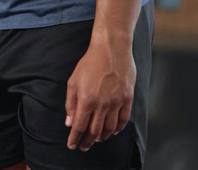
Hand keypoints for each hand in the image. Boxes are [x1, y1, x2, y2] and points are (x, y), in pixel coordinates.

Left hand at [65, 36, 135, 151]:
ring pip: (110, 128)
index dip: (75, 138)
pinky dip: (117, 129)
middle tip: (83, 146)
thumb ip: (70, 103)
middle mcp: (102, 105)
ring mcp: (116, 103)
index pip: (80, 126)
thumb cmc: (89, 63)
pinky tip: (112, 131)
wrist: (111, 50)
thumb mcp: (73, 81)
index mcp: (86, 100)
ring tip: (96, 139)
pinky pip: (123, 120)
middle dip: (87, 141)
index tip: (72, 146)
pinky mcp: (128, 99)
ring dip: (102, 137)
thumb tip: (69, 122)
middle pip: (95, 131)